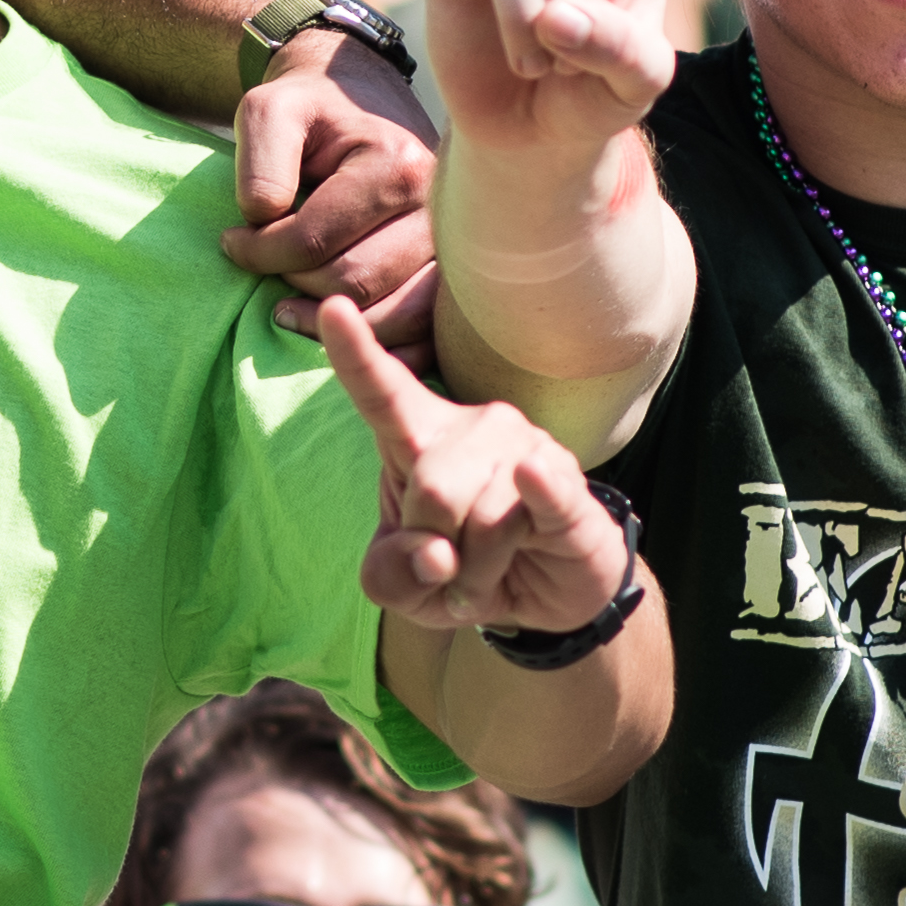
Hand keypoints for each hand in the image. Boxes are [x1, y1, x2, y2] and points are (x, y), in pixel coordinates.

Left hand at [229, 30, 436, 340]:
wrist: (361, 104)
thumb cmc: (311, 113)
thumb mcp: (270, 111)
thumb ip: (260, 161)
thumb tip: (265, 218)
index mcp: (396, 166)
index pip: (314, 240)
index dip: (259, 253)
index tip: (232, 243)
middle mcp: (438, 211)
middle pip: (353, 283)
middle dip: (295, 286)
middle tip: (267, 274)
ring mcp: (452, 250)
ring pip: (391, 317)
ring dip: (331, 325)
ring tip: (291, 309)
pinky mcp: (451, 279)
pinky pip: (423, 334)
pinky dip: (379, 344)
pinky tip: (340, 332)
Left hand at [319, 295, 629, 631]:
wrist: (546, 598)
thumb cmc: (463, 573)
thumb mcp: (405, 589)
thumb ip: (391, 575)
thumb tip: (434, 552)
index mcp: (419, 439)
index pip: (382, 393)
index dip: (356, 354)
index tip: (333, 307)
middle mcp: (473, 428)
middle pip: (433, 490)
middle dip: (437, 551)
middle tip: (455, 569)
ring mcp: (526, 450)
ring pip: (483, 518)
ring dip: (479, 572)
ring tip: (489, 570)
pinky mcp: (571, 485)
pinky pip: (542, 488)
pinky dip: (536, 492)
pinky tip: (532, 478)